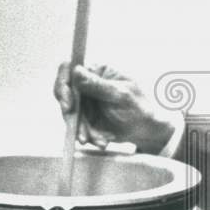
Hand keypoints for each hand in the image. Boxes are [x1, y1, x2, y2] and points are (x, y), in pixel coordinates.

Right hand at [53, 63, 177, 153]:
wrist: (145, 130)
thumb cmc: (139, 108)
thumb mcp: (120, 95)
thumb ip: (97, 85)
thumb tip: (76, 71)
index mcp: (98, 71)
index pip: (70, 68)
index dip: (63, 83)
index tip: (67, 102)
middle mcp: (88, 85)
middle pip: (64, 93)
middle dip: (70, 112)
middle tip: (76, 126)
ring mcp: (85, 102)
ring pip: (70, 113)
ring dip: (81, 129)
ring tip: (97, 139)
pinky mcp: (85, 118)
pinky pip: (77, 126)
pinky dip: (88, 136)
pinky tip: (102, 141)